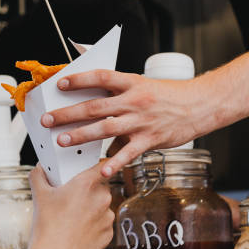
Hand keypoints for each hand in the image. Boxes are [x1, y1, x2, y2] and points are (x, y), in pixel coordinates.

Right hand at [27, 163, 113, 248]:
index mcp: (87, 183)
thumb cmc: (47, 227)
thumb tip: (40, 169)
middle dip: (89, 190)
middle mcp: (102, 198)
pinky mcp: (109, 233)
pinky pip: (102, 224)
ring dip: (91, 208)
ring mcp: (108, 216)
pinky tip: (78, 231)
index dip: (96, 167)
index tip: (89, 170)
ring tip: (72, 218)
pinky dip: (93, 226)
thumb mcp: (39, 195)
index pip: (102, 165)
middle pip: (100, 186)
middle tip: (72, 197)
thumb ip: (39, 175)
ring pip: (102, 206)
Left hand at [41, 70, 207, 175]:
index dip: (80, 80)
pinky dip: (114, 163)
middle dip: (68, 113)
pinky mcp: (150, 139)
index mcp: (131, 83)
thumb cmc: (169, 96)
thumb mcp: (143, 84)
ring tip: (62, 141)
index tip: (60, 84)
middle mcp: (134, 101)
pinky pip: (128, 153)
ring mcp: (142, 121)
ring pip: (106, 128)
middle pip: (95, 106)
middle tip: (48, 120)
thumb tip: (94, 94)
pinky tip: (101, 171)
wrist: (200, 106)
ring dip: (81, 135)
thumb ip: (120, 90)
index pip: (101, 77)